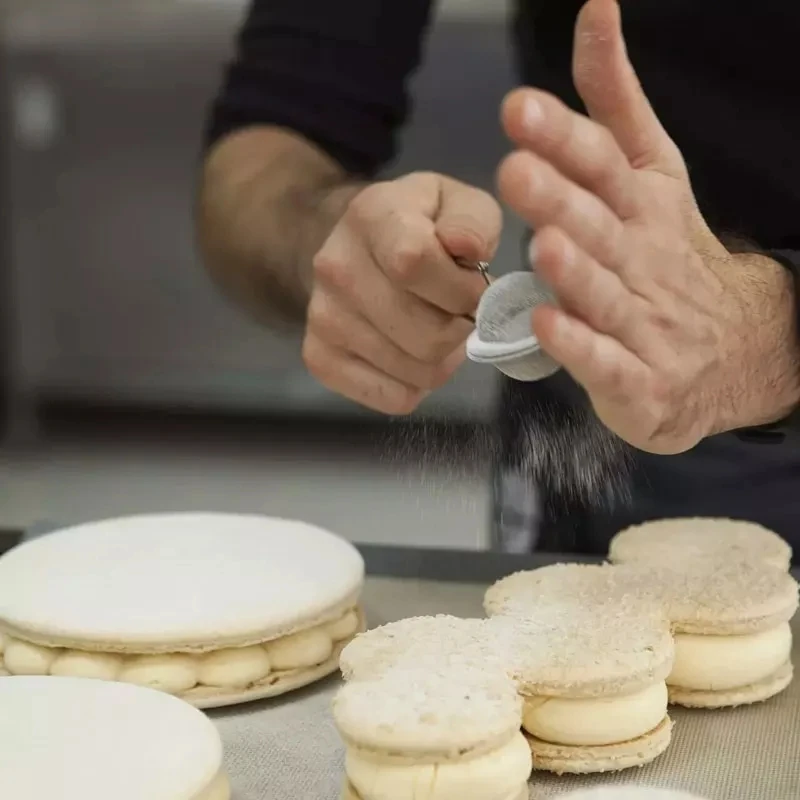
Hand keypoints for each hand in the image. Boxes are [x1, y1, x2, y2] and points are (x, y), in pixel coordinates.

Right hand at [303, 172, 500, 413]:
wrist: (353, 246)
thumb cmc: (419, 225)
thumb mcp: (455, 201)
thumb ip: (472, 221)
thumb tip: (468, 250)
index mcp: (371, 217)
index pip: (414, 262)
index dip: (461, 288)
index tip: (474, 287)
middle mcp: (335, 268)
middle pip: (426, 334)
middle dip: (460, 330)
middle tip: (459, 314)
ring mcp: (323, 318)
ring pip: (417, 372)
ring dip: (443, 359)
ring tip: (436, 329)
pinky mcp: (320, 358)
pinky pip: (395, 398)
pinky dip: (417, 385)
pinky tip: (413, 353)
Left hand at [497, 0, 772, 453]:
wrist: (735, 348)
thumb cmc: (669, 255)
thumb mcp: (651, 171)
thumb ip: (614, 102)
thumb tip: (594, 11)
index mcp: (643, 206)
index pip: (603, 164)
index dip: (564, 136)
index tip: (519, 108)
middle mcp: (643, 258)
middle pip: (600, 226)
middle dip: (558, 198)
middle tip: (516, 170)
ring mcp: (646, 321)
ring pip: (607, 294)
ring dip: (577, 271)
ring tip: (546, 245)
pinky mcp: (639, 378)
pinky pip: (608, 363)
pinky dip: (580, 347)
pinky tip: (548, 325)